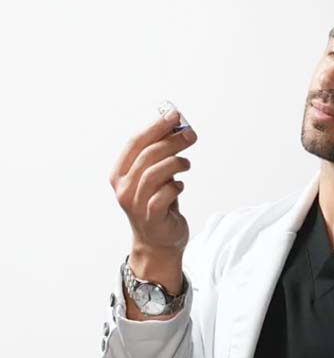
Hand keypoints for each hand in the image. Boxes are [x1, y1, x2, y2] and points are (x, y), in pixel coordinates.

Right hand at [109, 107, 197, 254]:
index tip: (174, 115)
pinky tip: (180, 186)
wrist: (158, 242)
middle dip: (172, 140)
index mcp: (119, 173)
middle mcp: (123, 188)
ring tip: (186, 164)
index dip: (155, 126)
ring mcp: (135, 204)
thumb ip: (161, 152)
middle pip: (147, 154)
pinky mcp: (151, 218)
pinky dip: (176, 185)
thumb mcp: (155, 174)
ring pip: (155, 172)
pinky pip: (164, 194)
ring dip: (176, 162)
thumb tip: (177, 124)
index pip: (134, 142)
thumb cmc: (157, 202)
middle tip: (190, 135)